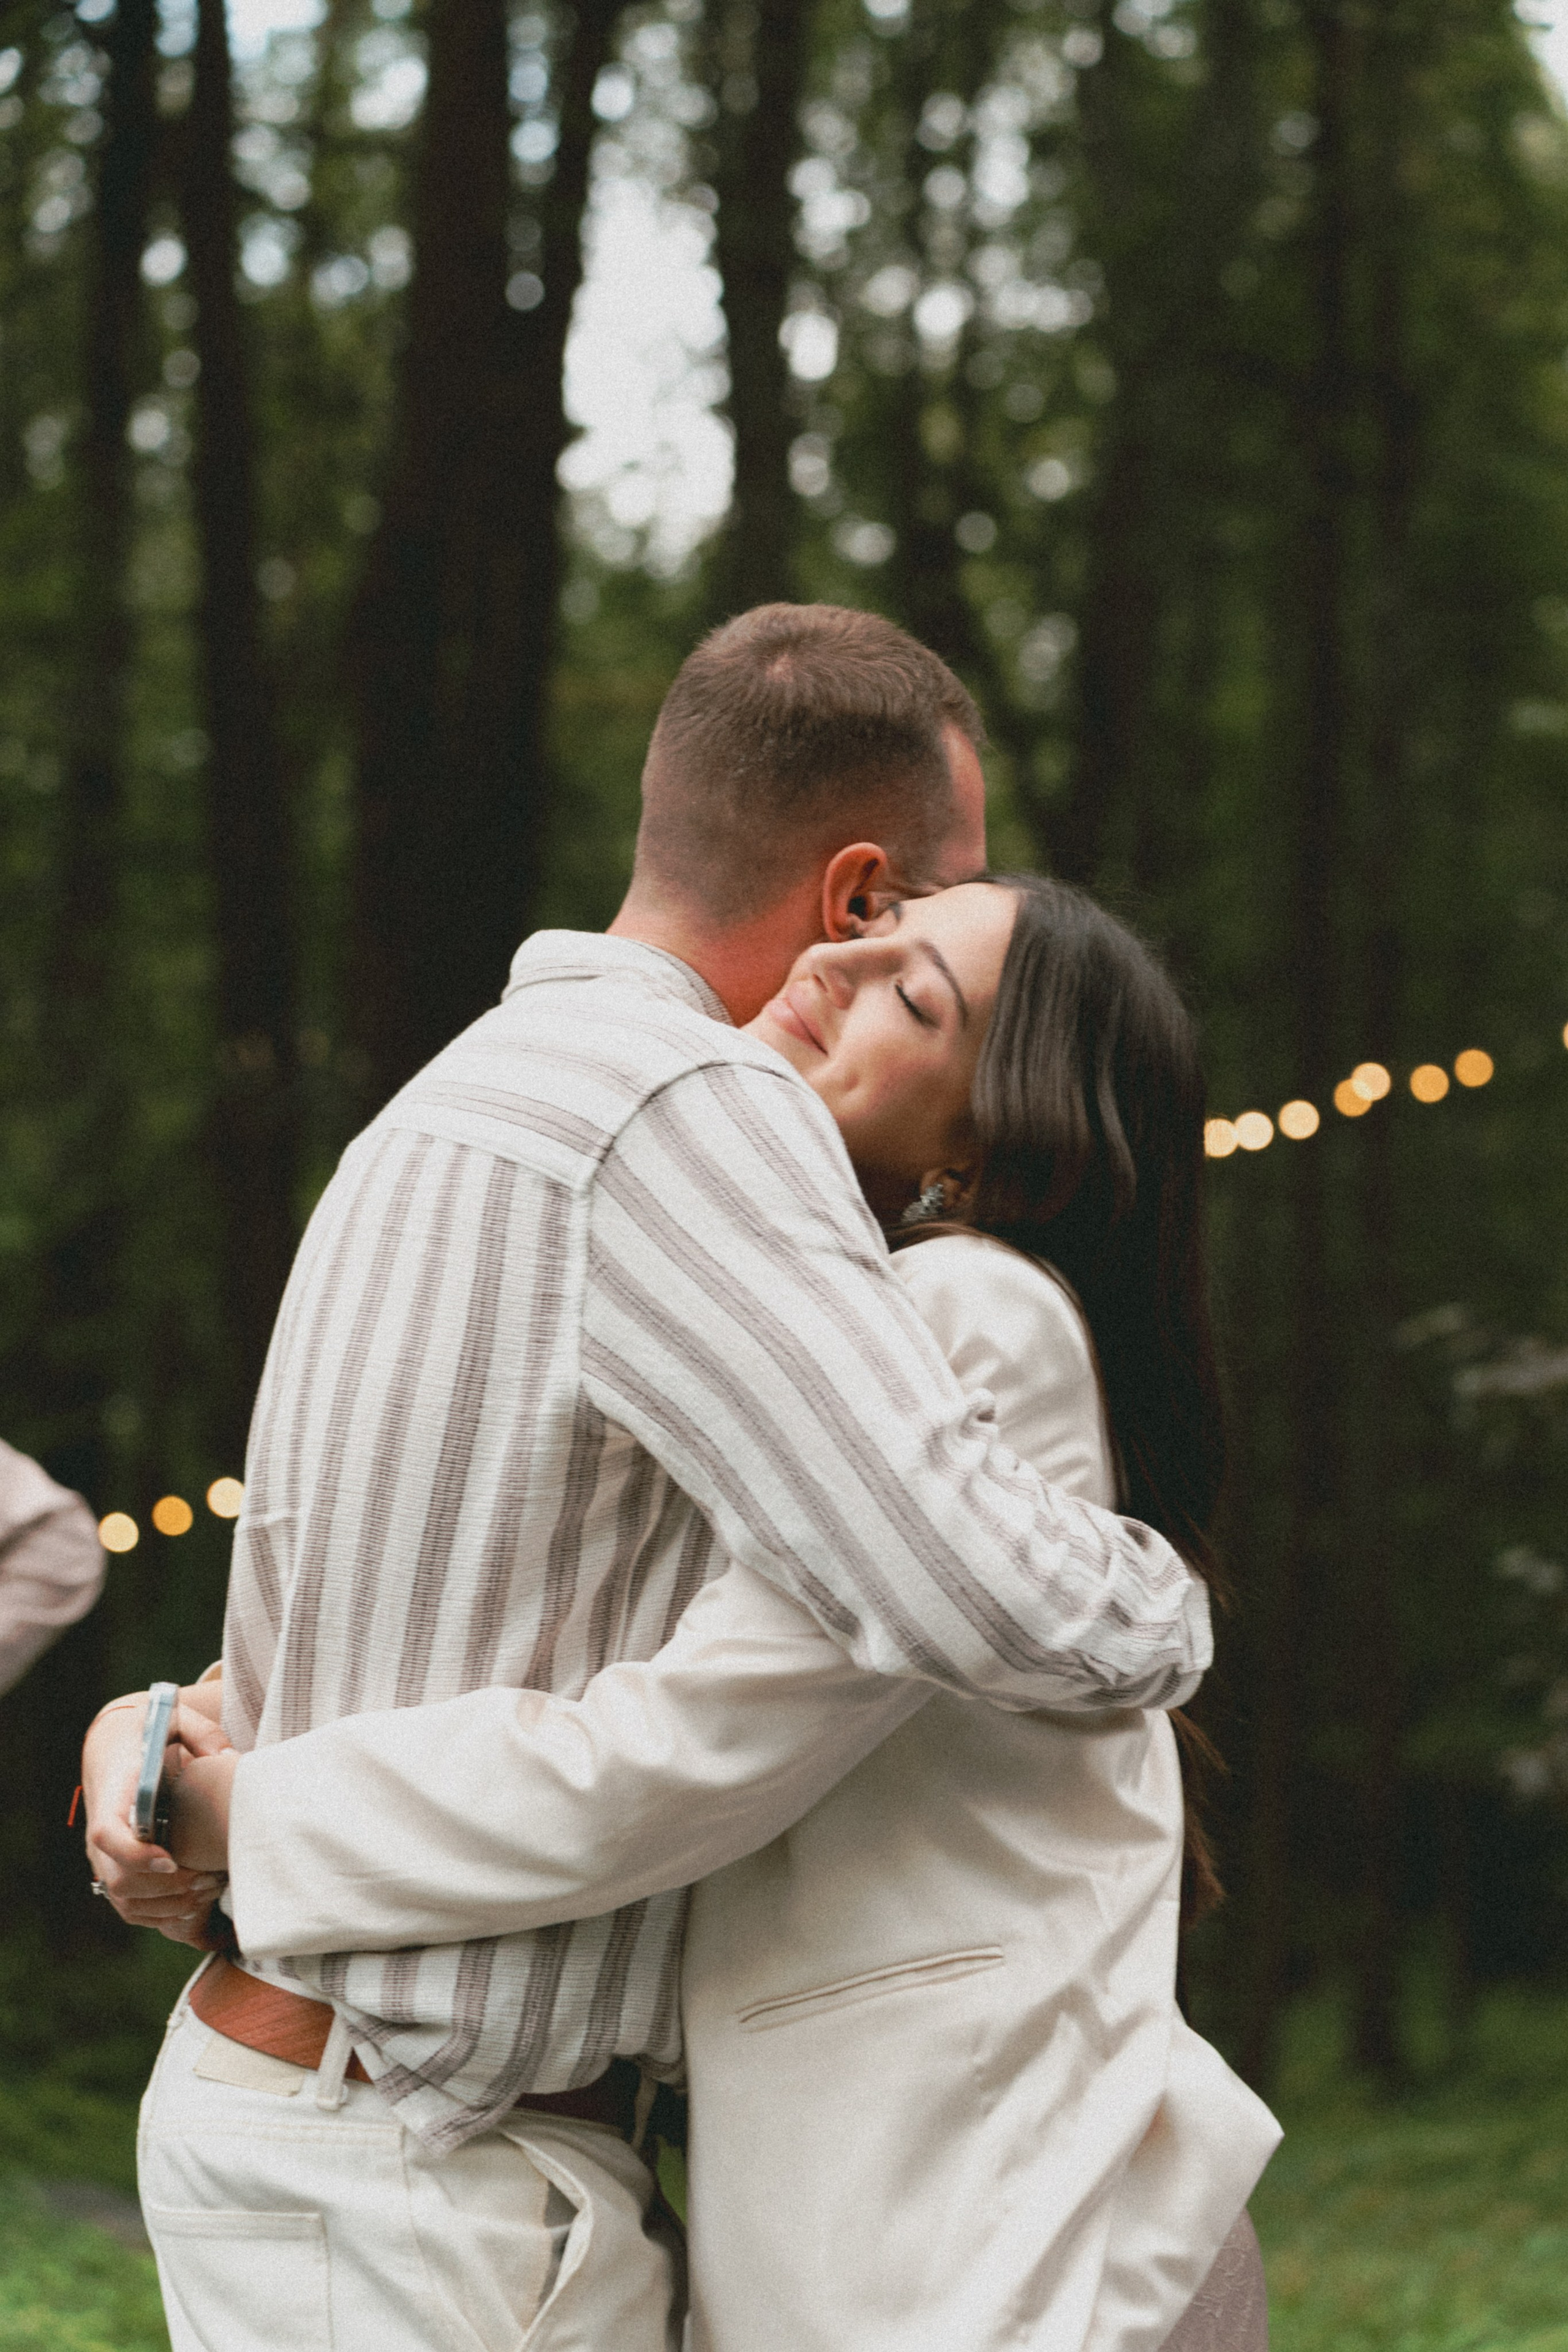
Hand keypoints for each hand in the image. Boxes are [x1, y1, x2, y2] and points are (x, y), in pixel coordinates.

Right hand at [82, 1691, 232, 1945]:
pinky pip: (133, 1909)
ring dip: (170, 1904)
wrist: (117, 1747)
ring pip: (126, 1902)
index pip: (108, 1835)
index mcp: (113, 1797)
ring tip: (210, 1887)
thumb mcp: (174, 1721)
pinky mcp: (116, 1873)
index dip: (136, 1855)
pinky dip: (164, 1914)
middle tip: (208, 1878)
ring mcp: (105, 1859)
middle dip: (167, 1888)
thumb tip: (229, 1762)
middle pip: (119, 1880)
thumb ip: (203, 1734)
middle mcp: (101, 1834)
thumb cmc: (150, 1733)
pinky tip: (197, 1899)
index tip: (173, 1860)